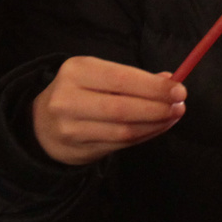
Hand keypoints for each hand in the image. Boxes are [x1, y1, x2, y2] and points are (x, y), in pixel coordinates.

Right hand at [30, 55, 183, 165]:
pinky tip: (158, 127)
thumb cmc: (81, 92)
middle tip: (180, 106)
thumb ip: (134, 77)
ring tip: (173, 116)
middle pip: (123, 108)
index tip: (179, 90)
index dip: (153, 87)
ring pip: (123, 130)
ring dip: (155, 124)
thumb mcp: (100, 75)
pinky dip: (145, 135)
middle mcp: (68, 99)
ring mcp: (70, 128)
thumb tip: (171, 81)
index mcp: (77, 71)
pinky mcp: (77, 150)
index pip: (121, 79)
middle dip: (158, 108)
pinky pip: (120, 144)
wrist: (41, 124)